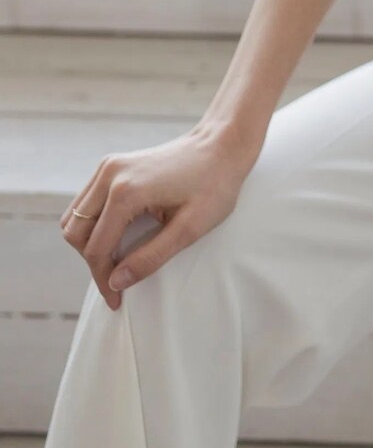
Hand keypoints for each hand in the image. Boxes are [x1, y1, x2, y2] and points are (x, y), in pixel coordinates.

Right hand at [60, 123, 257, 312]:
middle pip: (76, 232)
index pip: (96, 248)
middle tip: (116, 282)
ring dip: (89, 243)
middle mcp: (109, 175)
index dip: (102, 280)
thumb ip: (151, 257)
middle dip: (93, 262)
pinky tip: (116, 237)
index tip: (116, 302)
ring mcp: (108, 167)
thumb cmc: (214, 185)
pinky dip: (93, 225)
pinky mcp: (112, 165)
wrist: (222, 145)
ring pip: (75, 217)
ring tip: (116, 261)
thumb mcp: (189, 229)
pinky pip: (86, 202)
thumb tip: (116, 283)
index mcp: (126, 191)